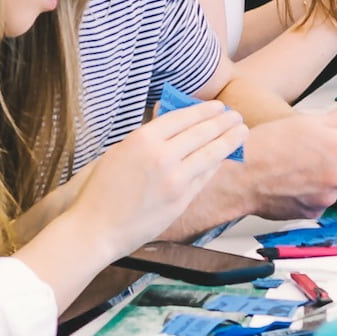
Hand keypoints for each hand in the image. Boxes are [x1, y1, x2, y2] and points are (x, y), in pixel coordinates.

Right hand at [77, 101, 247, 253]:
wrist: (95, 229)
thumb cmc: (99, 191)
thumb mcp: (118, 152)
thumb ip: (144, 137)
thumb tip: (163, 118)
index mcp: (143, 139)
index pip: (183, 117)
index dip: (204, 110)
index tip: (217, 106)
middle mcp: (163, 155)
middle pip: (202, 133)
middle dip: (223, 122)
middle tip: (236, 116)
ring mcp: (175, 179)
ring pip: (210, 154)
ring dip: (229, 140)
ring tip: (241, 131)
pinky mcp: (181, 200)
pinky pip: (204, 177)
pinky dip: (216, 164)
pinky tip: (223, 157)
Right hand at [239, 113, 336, 218]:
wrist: (241, 173)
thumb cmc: (267, 145)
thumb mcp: (306, 121)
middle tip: (318, 154)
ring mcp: (326, 196)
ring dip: (327, 177)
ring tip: (300, 168)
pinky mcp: (314, 211)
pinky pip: (322, 200)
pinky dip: (313, 193)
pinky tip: (294, 182)